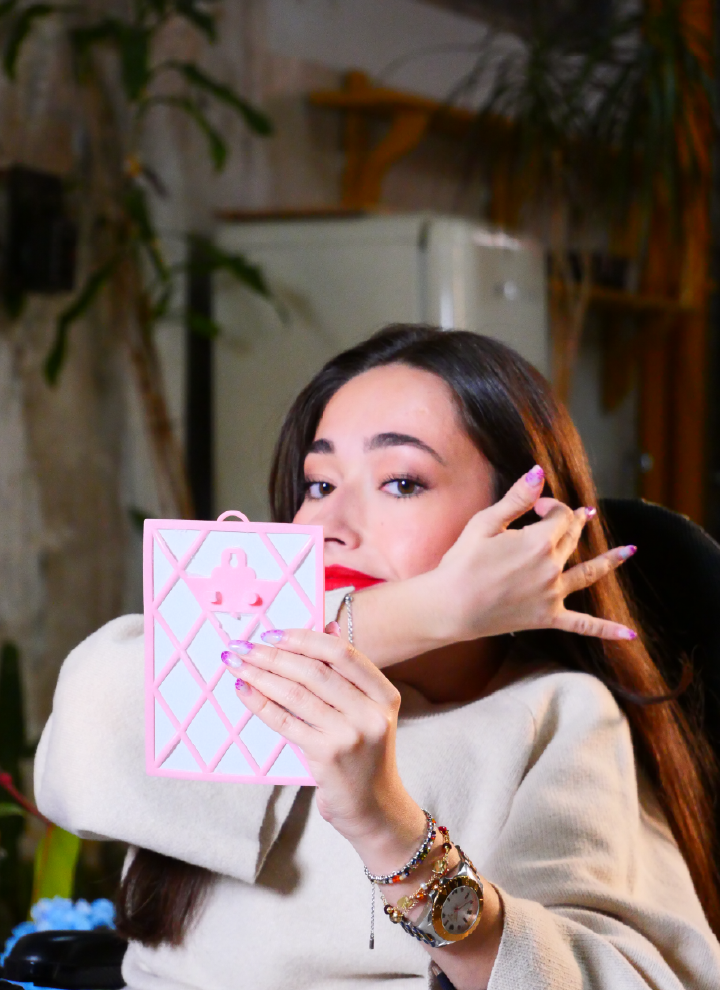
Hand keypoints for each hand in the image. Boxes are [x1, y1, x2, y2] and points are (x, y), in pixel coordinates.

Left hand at [229, 628, 425, 867]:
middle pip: (315, 671)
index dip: (305, 639)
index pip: (342, 653)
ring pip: (297, 694)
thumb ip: (348, 673)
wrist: (376, 809)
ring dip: (261, 675)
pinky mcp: (327, 756)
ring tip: (236, 664)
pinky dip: (261, 704)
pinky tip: (244, 691)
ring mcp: (350, 735)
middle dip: (273, 655)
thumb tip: (328, 625)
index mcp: (384, 694)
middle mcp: (370, 712)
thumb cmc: (366, 757)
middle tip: (243, 645)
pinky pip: (286, 722)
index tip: (273, 633)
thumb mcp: (367, 712)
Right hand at [341, 468, 635, 665]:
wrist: (448, 606)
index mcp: (538, 542)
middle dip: (573, 524)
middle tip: (580, 515)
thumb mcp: (485, 523)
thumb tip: (540, 472)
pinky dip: (606, 630)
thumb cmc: (461, 562)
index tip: (536, 506)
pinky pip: (582, 625)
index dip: (552, 506)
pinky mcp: (546, 617)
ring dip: (610, 560)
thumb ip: (517, 498)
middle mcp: (552, 568)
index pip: (561, 516)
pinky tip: (629, 635)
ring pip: (588, 573)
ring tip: (630, 551)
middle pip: (572, 539)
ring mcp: (552, 595)